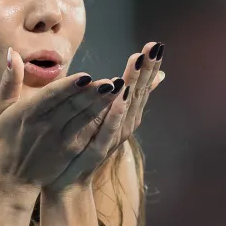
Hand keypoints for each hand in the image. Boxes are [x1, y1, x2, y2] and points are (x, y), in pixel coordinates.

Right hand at [0, 49, 123, 191]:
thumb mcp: (1, 109)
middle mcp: (45, 126)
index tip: (87, 75)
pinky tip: (115, 109)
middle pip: (73, 106)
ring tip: (119, 89)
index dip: (70, 86)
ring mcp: (60, 140)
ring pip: (84, 118)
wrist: (13, 178)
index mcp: (28, 113)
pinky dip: (102, 120)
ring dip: (103, 104)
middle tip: (113, 80)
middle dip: (94, 93)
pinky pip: (88, 132)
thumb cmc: (6, 139)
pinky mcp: (70, 151)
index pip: (52, 96)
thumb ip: (10, 80)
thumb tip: (12, 53)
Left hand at [45, 42, 165, 190]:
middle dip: (147, 69)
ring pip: (127, 107)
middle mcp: (125, 125)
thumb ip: (123, 97)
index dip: (149, 66)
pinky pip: (110, 128)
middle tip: (155, 47)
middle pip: (139, 92)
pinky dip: (117, 112)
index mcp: (125, 115)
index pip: (141, 86)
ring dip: (134, 84)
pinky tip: (121, 95)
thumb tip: (150, 77)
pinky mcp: (100, 148)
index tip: (157, 44)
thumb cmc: (85, 146)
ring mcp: (115, 137)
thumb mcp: (105, 118)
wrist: (68, 181)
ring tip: (139, 62)